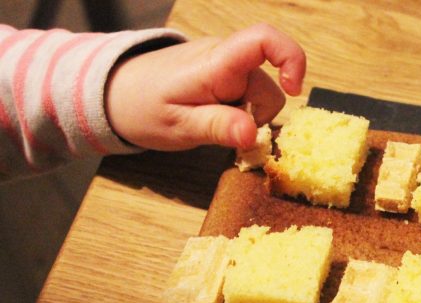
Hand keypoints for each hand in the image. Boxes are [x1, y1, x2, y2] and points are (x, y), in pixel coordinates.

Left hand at [105, 23, 305, 150]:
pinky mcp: (225, 74)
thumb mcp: (179, 127)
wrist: (116, 93)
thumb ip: (217, 127)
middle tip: (224, 132)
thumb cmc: (143, 108)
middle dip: (258, 115)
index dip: (291, 59)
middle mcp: (224, 56)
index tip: (294, 90)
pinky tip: (217, 116)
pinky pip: (250, 93)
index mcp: (214, 64)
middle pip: (268, 85)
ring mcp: (226, 64)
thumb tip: (252, 134)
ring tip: (214, 123)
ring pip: (262, 94)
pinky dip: (242, 112)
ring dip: (248, 116)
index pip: (263, 40)